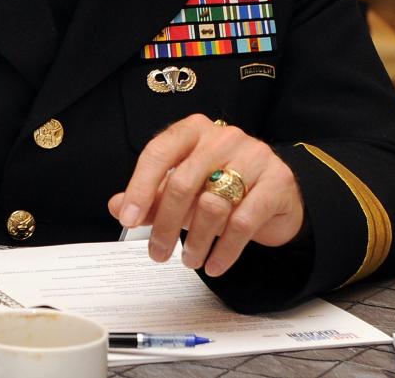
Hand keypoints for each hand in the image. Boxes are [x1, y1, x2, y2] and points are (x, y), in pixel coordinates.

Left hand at [108, 116, 304, 276]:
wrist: (277, 194)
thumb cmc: (223, 186)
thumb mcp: (184, 188)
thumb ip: (151, 196)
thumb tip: (117, 206)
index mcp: (194, 130)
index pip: (159, 152)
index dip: (139, 187)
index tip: (127, 218)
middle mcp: (223, 137)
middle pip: (183, 182)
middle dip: (166, 224)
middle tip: (157, 252)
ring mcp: (254, 156)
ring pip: (213, 205)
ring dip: (196, 242)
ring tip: (189, 261)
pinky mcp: (277, 181)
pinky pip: (244, 222)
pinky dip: (225, 250)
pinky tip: (214, 265)